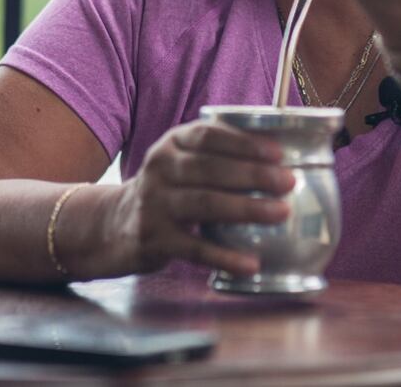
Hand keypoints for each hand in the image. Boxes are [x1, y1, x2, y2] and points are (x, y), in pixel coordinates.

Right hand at [102, 121, 293, 275]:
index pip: (207, 136)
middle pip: (209, 168)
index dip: (243, 143)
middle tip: (288, 182)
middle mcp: (159, 168)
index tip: (278, 153)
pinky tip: (251, 263)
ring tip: (281, 213)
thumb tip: (280, 159)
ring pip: (204, 203)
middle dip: (253, 174)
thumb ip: (217, 156)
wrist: (113, 225)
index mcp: (171, 144)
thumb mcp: (180, 162)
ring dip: (247, 208)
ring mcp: (154, 204)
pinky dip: (225, 257)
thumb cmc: (166, 190)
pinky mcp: (154, 239)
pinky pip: (194, 249)